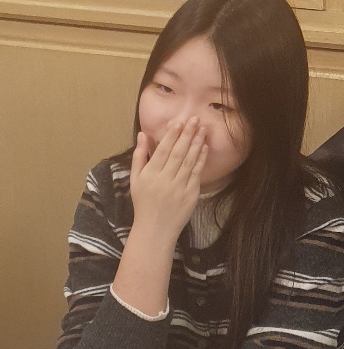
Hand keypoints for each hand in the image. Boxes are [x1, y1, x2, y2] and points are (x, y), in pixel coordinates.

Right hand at [130, 118, 207, 244]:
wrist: (155, 229)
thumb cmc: (143, 202)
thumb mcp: (135, 179)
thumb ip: (139, 156)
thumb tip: (142, 134)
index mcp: (150, 174)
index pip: (163, 150)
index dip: (172, 135)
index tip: (179, 122)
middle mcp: (164, 179)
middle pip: (178, 153)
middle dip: (187, 134)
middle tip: (195, 119)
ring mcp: (179, 188)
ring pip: (189, 161)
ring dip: (197, 143)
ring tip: (203, 129)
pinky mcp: (190, 195)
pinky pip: (196, 174)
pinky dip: (200, 160)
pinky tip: (204, 148)